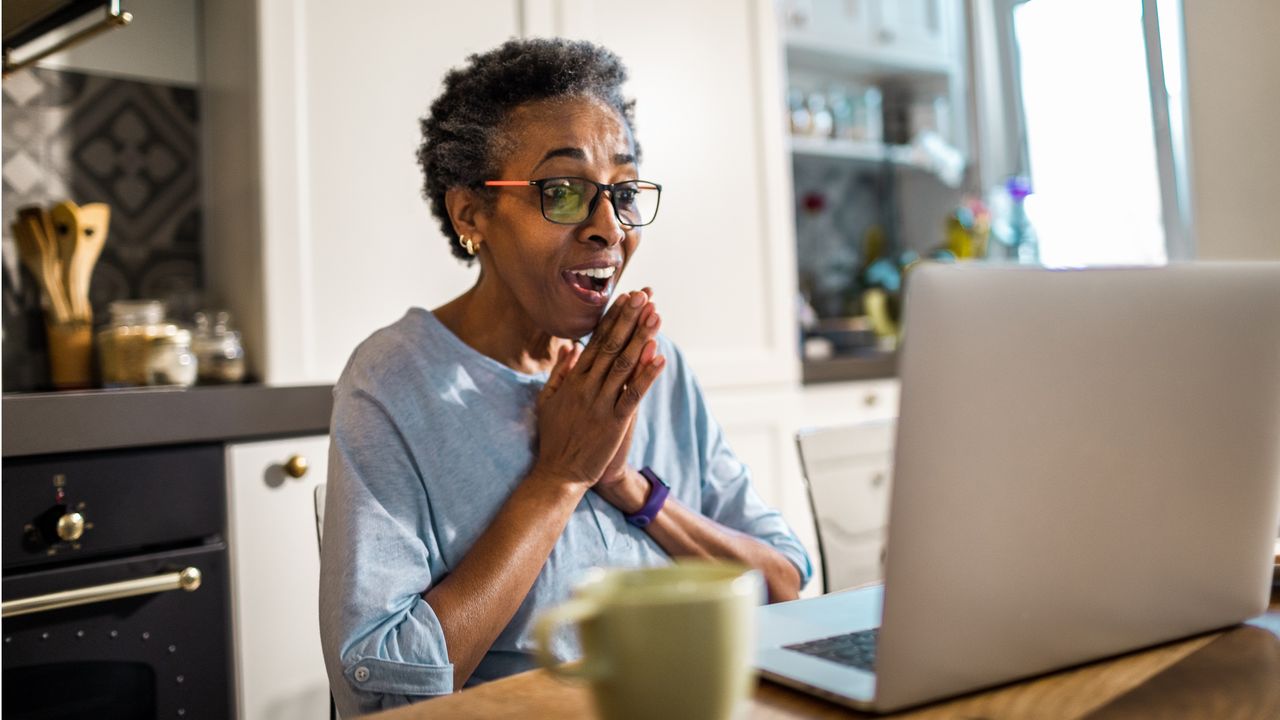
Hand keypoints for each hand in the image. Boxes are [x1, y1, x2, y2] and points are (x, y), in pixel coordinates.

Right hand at [533, 291, 664, 487]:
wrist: (558, 474)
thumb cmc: (554, 438)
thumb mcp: (548, 401)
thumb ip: (560, 373)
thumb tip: (570, 347)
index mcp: (573, 380)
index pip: (596, 342)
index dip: (612, 319)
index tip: (625, 298)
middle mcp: (587, 387)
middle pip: (611, 346)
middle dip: (628, 319)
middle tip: (643, 296)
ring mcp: (601, 404)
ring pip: (624, 365)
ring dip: (641, 338)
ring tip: (655, 315)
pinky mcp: (614, 423)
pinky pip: (633, 394)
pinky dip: (647, 375)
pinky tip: (660, 357)